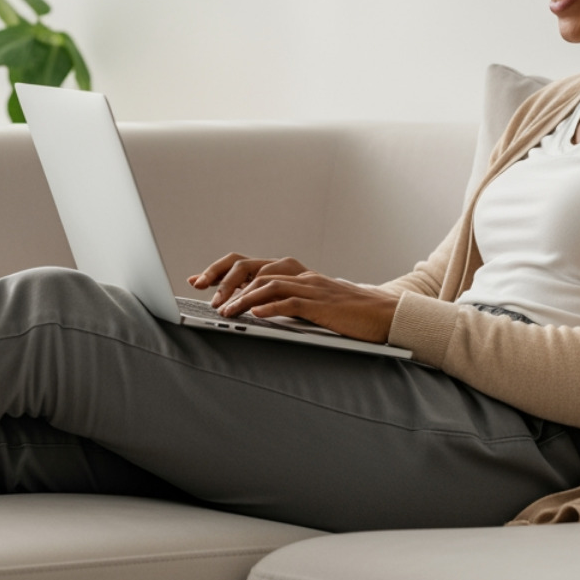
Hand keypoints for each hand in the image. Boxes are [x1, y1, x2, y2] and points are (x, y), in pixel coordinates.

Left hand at [187, 253, 403, 343]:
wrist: (382, 314)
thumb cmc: (344, 313)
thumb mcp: (308, 303)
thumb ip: (282, 301)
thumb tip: (250, 310)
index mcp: (292, 271)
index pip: (248, 263)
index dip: (220, 270)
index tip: (197, 282)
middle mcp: (298, 273)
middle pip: (252, 267)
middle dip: (224, 281)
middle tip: (208, 298)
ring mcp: (310, 286)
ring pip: (268, 284)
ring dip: (243, 298)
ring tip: (225, 312)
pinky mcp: (322, 303)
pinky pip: (292, 301)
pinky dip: (271, 307)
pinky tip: (255, 316)